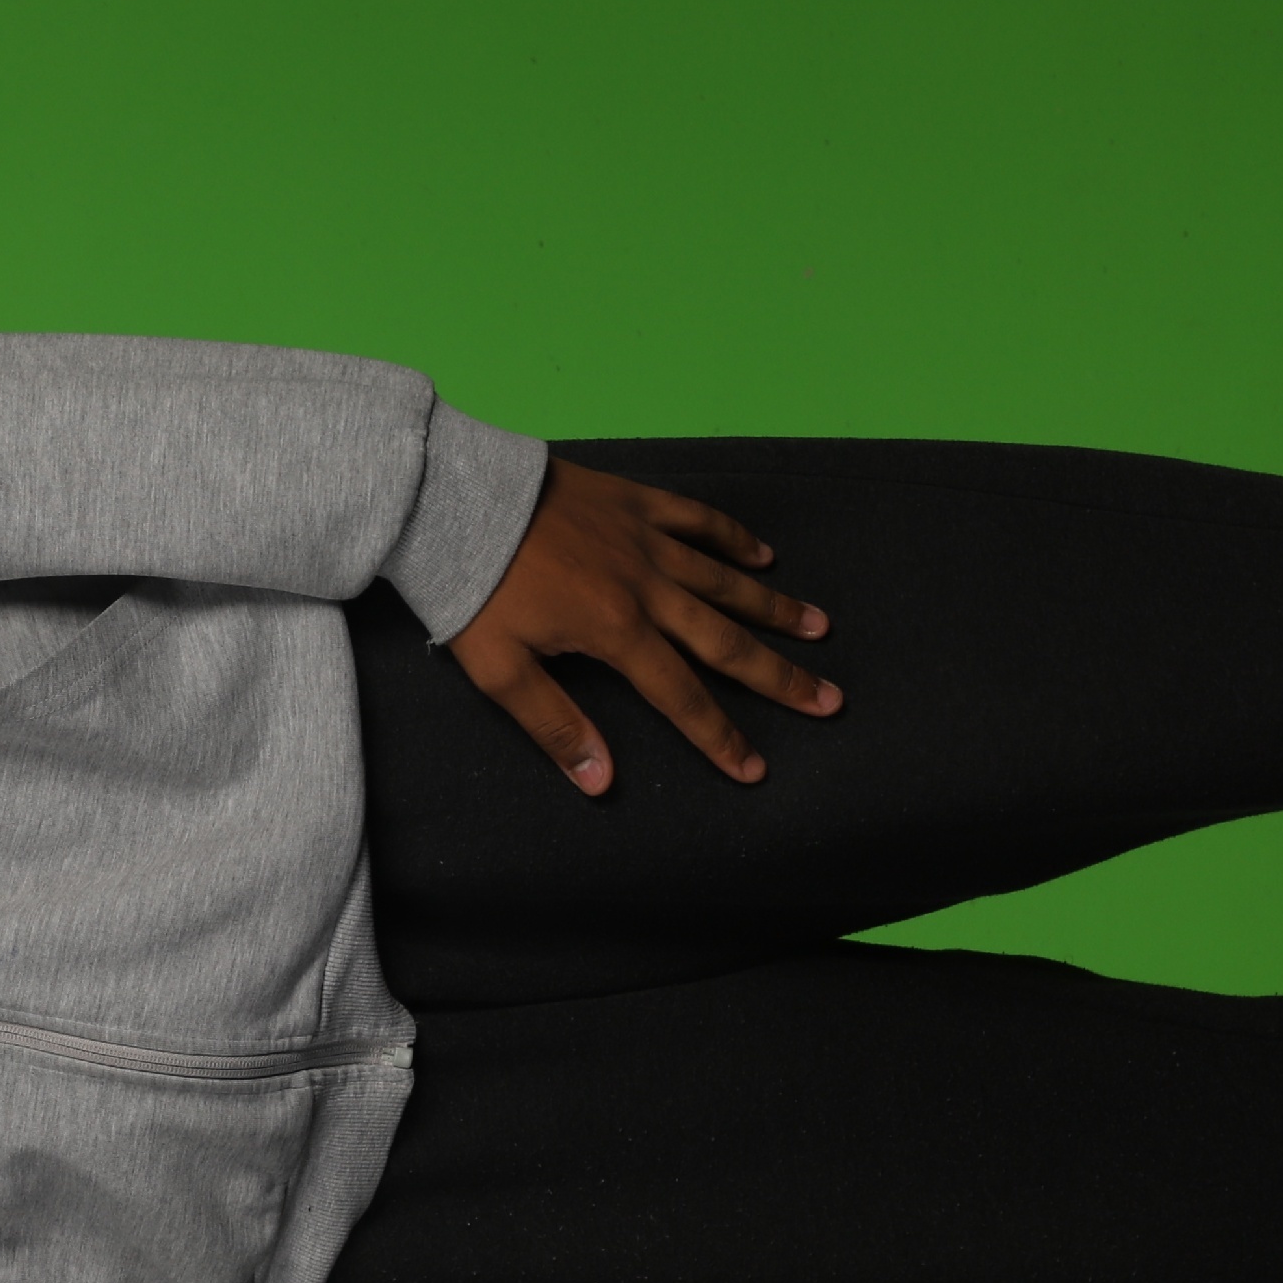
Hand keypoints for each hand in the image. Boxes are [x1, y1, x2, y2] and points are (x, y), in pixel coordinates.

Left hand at [451, 459, 840, 793]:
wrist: (454, 500)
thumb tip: (601, 782)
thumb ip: (554, 725)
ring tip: (818, 627)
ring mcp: (645, 541)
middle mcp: (647, 587)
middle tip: (828, 699)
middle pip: (726, 641)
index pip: (681, 698)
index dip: (719, 737)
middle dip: (779, 676)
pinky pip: (698, 520)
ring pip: (725, 580)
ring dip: (773, 607)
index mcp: (616, 632)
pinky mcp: (634, 502)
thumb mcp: (499, 671)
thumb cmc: (472, 590)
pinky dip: (733, 537)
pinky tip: (763, 553)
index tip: (755, 768)